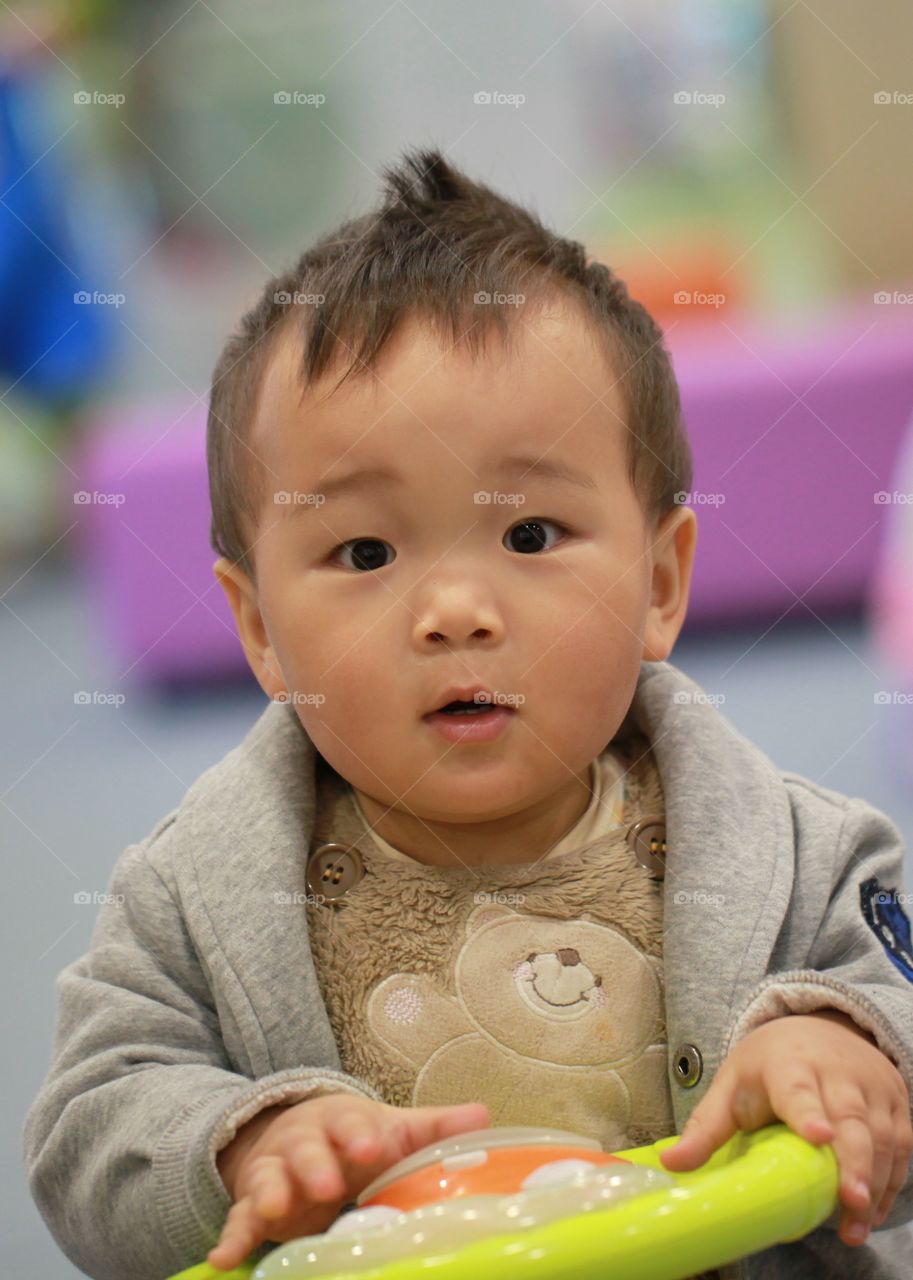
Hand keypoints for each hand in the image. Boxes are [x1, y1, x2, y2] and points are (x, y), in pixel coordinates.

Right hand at [207, 1094, 490, 1270]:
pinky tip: (222, 1259)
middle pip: (306, 1149)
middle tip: (328, 1184)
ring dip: (269, 1194)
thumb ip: (433, 1128)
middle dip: (316, 1164)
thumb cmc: (355, 1137)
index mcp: (340, 1122)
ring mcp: (275, 1174)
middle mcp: (303, 1144)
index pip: (350, 1121)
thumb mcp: (391, 1129)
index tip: (373, 1146)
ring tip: (272, 1210)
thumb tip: (483, 1117)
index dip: (360, 1133)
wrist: (295, 1136)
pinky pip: (238, 1221)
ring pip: (269, 1180)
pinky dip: (230, 1239)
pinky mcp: (254, 1207)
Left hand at [659, 1012, 912, 1247]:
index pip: (797, 1089)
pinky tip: (870, 1212)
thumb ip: (705, 1127)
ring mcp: (871, 1086)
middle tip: (849, 1200)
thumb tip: (670, 1165)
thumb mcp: (731, 1086)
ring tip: (855, 1223)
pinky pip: (900, 1146)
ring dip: (872, 1183)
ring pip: (881, 1136)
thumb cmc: (768, 1065)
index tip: (817, 1137)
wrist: (818, 1028)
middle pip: (850, 1119)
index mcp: (787, 1064)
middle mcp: (834, 1072)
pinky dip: (889, 1182)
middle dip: (853, 1161)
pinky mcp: (895, 1103)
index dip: (808, 1113)